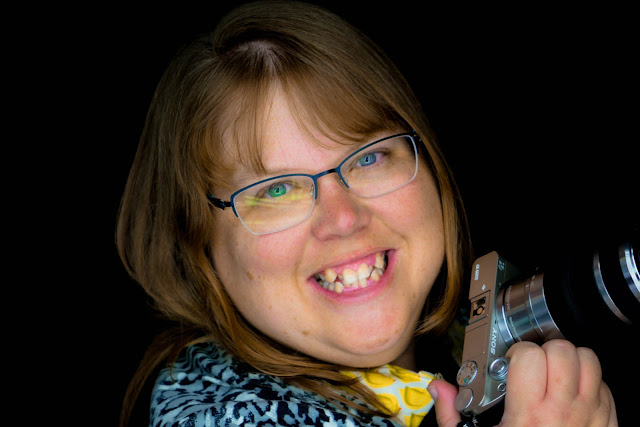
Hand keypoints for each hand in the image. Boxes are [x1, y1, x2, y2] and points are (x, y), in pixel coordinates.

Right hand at [428, 339, 616, 425]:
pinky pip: (605, 385)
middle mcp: (562, 412)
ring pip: (589, 360)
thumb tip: (440, 388)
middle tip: (534, 365)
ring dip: (571, 360)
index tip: (512, 363)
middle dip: (545, 351)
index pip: (530, 356)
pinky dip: (590, 383)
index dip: (518, 353)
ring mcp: (590, 417)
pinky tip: (571, 394)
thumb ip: (452, 414)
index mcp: (528, 414)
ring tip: (555, 372)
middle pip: (563, 351)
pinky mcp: (607, 424)